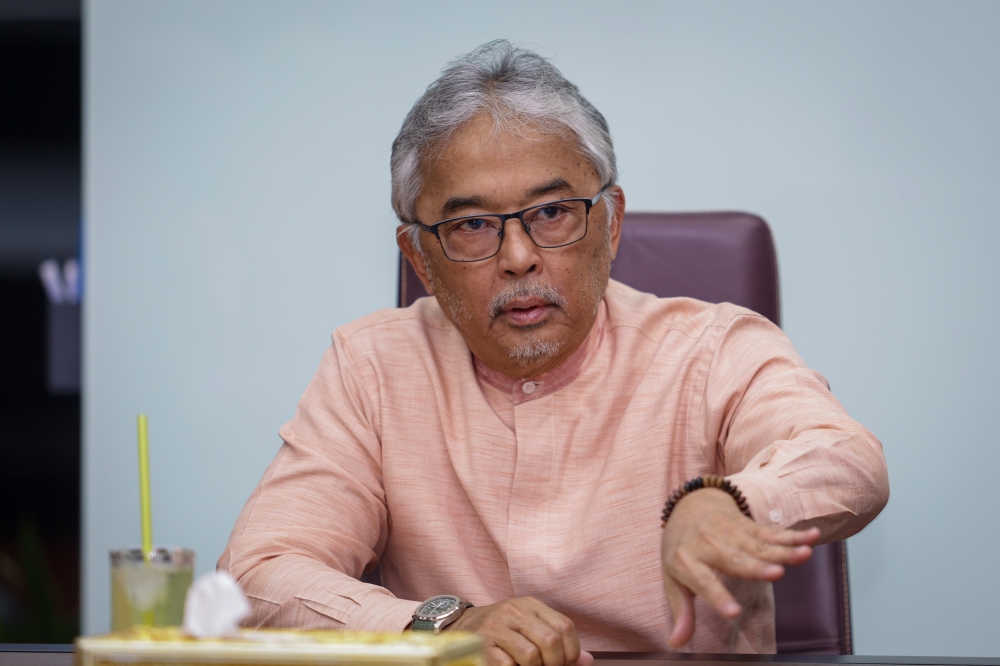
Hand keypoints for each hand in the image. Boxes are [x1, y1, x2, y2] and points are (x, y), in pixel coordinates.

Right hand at [447, 597, 592, 665]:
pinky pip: (509, 665)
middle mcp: (514, 611)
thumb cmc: (502, 631)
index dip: (572, 652)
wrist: (460, 626)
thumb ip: (558, 641)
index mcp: (530, 605)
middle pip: (551, 641)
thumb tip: (588, 660)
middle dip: (555, 665)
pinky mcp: (482, 644)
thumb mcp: (529, 627)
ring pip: (531, 655)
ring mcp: (496, 627)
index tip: (564, 663)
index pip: (565, 626)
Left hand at [661, 488, 819, 647]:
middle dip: (757, 567)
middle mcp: (708, 544)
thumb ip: (681, 611)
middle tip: (777, 574)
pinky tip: (812, 537)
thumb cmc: (682, 550)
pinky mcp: (747, 524)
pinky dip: (793, 535)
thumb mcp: (673, 579)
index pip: (703, 582)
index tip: (733, 613)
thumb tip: (676, 643)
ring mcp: (729, 532)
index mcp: (687, 561)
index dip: (718, 597)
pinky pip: (772, 532)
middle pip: (736, 559)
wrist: (688, 506)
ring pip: (759, 545)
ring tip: (804, 555)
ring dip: (784, 550)